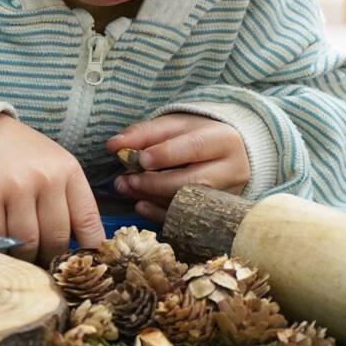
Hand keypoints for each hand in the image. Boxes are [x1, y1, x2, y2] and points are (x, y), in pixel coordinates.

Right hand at [0, 115, 104, 263]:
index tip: (86, 266)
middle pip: (56, 238)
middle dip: (53, 258)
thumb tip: (81, 248)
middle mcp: (45, 178)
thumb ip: (70, 201)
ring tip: (26, 259)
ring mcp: (15, 187)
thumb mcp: (56, 168)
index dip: (90, 251)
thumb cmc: (24, 156)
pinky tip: (5, 248)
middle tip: (48, 264)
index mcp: (69, 171)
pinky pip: (0, 237)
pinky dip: (3, 249)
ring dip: (27, 258)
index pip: (89, 222)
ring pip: (28, 243)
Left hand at [108, 113, 249, 221]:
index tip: (140, 159)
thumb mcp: (172, 126)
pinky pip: (186, 220)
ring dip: (152, 198)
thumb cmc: (194, 136)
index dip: (165, 155)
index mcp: (223, 140)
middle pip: (193, 182)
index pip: (195, 147)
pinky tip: (140, 205)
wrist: (223, 153)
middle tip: (126, 180)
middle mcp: (232, 170)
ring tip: (127, 189)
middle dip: (154, 183)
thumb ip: (143, 133)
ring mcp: (227, 196)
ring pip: (188, 203)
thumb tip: (113, 145)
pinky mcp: (217, 214)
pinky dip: (160, 214)